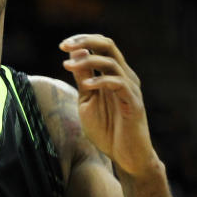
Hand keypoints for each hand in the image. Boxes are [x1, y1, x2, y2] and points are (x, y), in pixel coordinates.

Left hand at [60, 33, 157, 176]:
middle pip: (109, 46)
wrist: (125, 156)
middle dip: (85, 41)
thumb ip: (83, 78)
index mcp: (113, 74)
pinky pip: (119, 84)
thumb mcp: (87, 100)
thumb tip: (74, 54)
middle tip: (65, 45)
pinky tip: (86, 85)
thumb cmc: (107, 129)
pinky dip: (101, 81)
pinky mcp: (134, 103)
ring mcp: (131, 88)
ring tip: (67, 66)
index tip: (62, 45)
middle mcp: (125, 76)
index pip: (101, 46)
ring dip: (88, 61)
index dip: (82, 41)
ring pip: (112, 62)